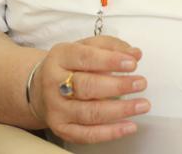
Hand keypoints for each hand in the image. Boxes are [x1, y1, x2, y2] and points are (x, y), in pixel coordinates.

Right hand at [31, 35, 148, 143]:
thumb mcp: (85, 47)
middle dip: (118, 86)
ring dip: (120, 110)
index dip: (110, 61)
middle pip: (87, 86)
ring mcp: (56, 108)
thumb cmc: (68, 65)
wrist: (40, 88)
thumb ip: (111, 47)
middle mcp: (54, 83)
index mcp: (60, 56)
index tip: (132, 63)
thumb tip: (134, 53)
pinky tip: (129, 126)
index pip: (85, 57)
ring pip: (89, 112)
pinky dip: (110, 132)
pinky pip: (87, 134)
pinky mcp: (61, 128)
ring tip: (141, 105)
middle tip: (140, 83)